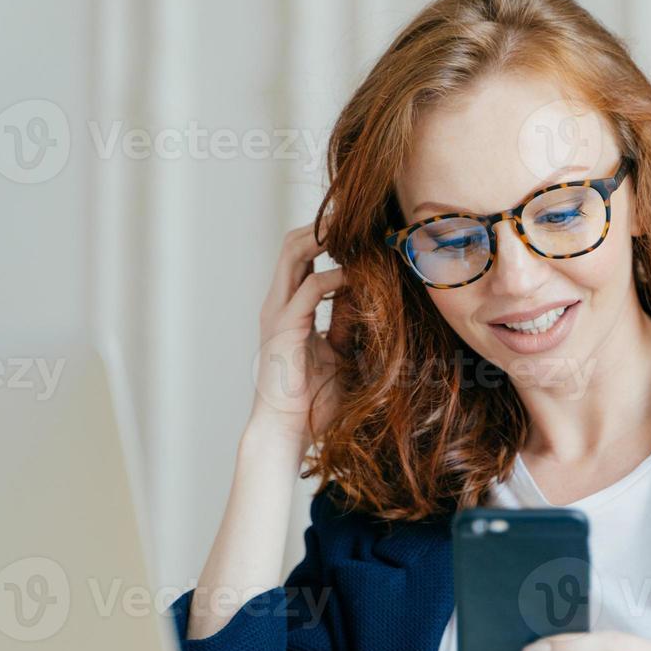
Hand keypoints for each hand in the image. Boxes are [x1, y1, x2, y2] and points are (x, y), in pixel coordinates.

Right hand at [249, 222, 347, 455]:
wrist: (286, 433)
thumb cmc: (313, 402)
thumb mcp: (342, 355)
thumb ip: (350, 324)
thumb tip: (372, 298)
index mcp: (289, 308)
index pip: (303, 257)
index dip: (330, 239)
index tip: (364, 230)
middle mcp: (279, 303)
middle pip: (293, 243)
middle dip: (325, 224)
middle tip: (360, 216)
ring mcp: (277, 313)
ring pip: (293, 253)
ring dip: (325, 237)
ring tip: (356, 231)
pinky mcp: (284, 328)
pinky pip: (311, 288)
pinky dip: (336, 277)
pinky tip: (358, 277)